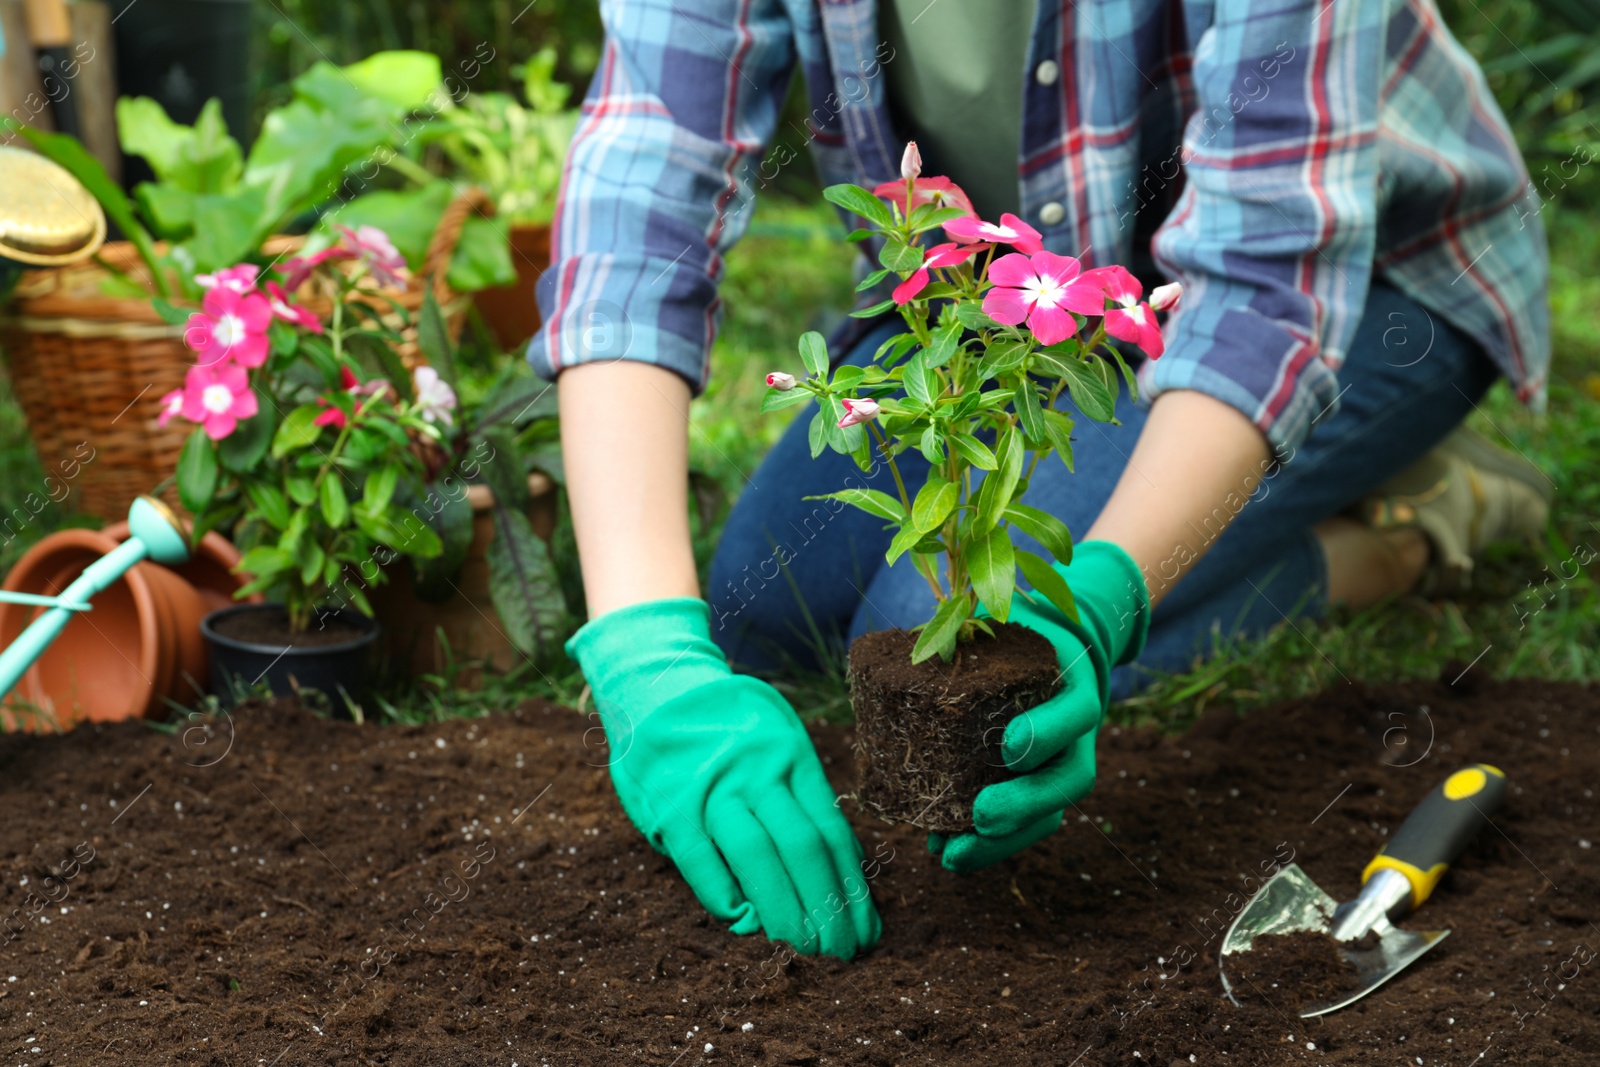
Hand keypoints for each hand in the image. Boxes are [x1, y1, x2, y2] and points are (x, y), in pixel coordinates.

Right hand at [568, 597, 880, 957]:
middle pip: (803, 849)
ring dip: (784, 911)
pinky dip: (725, 897)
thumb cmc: (727, 728)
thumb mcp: (776, 740)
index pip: (832, 833)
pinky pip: (703, 862)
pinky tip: (744, 921)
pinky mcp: (672, 804)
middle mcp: (758, 770)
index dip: (852, 889)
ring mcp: (714, 787)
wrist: (657, 686)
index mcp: (792, 756)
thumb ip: (801, 799)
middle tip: (840, 953)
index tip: (866, 931)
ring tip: (803, 948)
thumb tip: (839, 867)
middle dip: (828, 908)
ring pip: (759, 857)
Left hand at [929, 541, 1149, 871]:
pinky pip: (1022, 825)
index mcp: (1072, 685)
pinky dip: (986, 845)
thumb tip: (902, 657)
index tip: (1009, 746)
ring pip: (1048, 815)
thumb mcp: (1000, 622)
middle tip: (981, 817)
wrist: (1047, 648)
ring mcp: (1060, 765)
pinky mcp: (1036, 787)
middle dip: (1024, 805)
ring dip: (1002, 842)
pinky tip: (945, 851)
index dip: (1049, 733)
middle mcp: (1076, 735)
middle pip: (1068, 780)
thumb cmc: (1011, 634)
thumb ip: (965, 634)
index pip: (1076, 713)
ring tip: (953, 855)